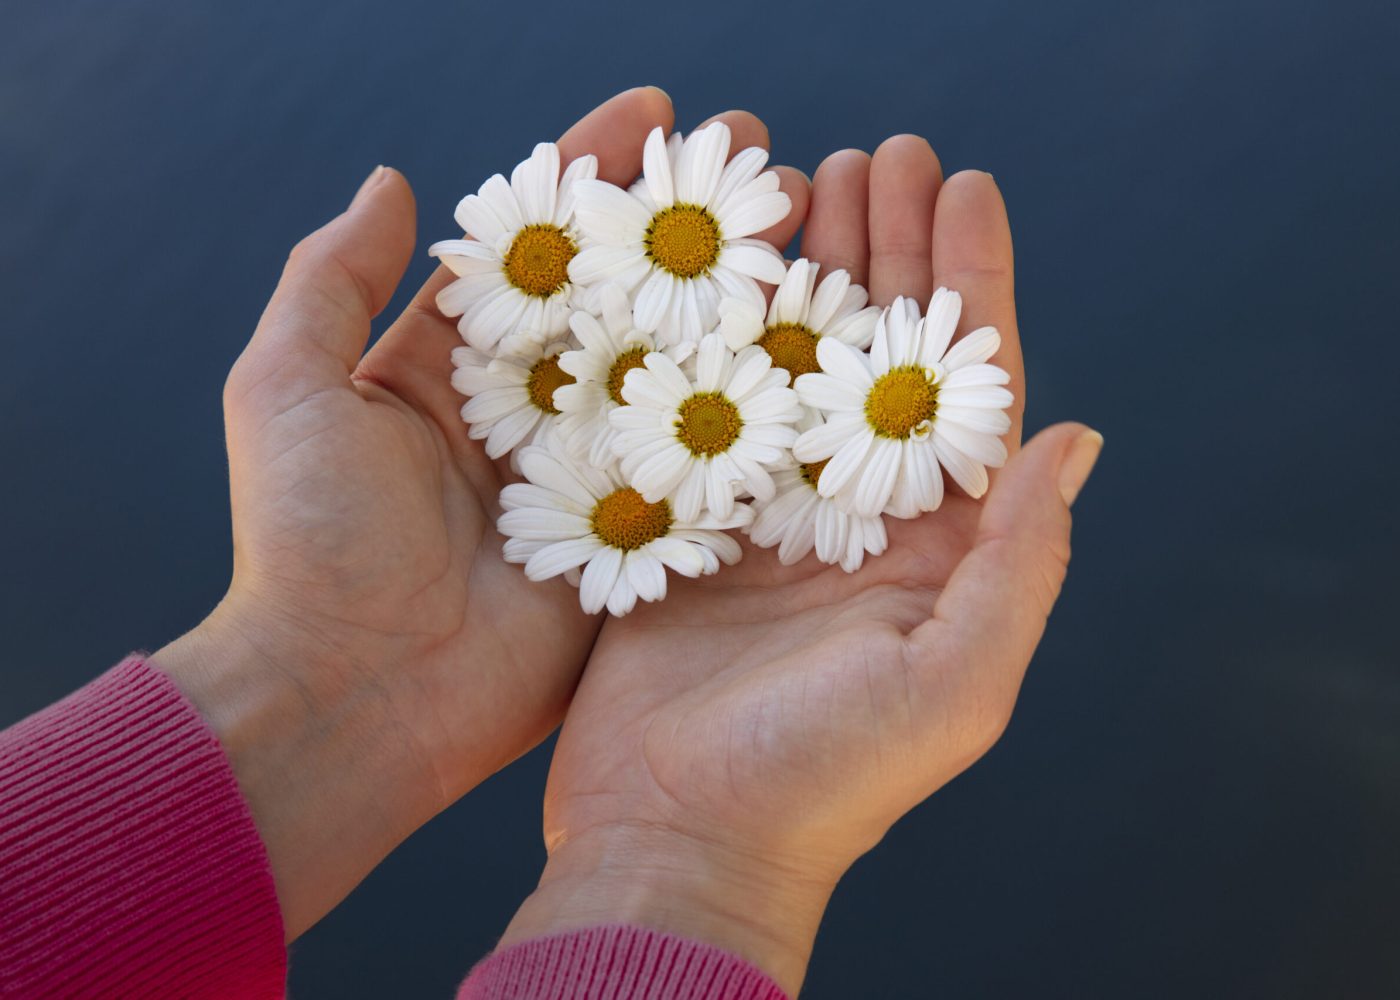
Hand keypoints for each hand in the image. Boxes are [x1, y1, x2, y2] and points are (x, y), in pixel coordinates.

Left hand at [151, 88, 808, 939]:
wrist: (353, 696)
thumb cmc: (309, 539)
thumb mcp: (287, 387)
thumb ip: (333, 280)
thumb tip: (392, 181)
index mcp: (451, 367)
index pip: (536, 246)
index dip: (593, 173)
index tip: (660, 114)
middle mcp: (529, 413)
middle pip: (625, 298)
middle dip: (694, 229)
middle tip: (768, 168)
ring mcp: (591, 477)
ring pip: (678, 374)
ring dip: (742, 308)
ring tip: (813, 242)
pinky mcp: (636, 542)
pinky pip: (703, 470)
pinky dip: (755, 419)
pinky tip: (817, 357)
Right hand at [498, 137, 1101, 993]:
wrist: (680, 839)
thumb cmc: (825, 782)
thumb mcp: (954, 682)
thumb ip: (1019, 563)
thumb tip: (1073, 436)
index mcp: (936, 545)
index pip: (966, 388)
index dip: (969, 283)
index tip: (961, 187)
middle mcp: (859, 516)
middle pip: (879, 354)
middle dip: (885, 252)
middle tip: (874, 156)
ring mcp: (770, 513)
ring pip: (794, 364)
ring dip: (804, 273)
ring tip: (802, 182)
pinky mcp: (689, 521)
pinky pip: (707, 405)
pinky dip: (714, 333)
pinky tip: (714, 269)